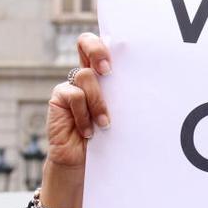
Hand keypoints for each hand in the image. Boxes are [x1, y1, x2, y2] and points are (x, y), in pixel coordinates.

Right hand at [41, 33, 111, 207]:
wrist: (84, 164)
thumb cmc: (108, 140)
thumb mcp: (121, 117)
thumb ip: (124, 99)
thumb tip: (148, 87)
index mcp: (103, 76)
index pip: (102, 47)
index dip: (105, 45)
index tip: (117, 63)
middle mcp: (86, 77)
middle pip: (85, 42)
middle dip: (97, 51)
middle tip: (108, 71)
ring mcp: (71, 86)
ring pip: (85, 77)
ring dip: (98, 102)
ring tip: (105, 124)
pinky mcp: (59, 99)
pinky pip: (73, 96)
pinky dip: (84, 114)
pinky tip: (89, 132)